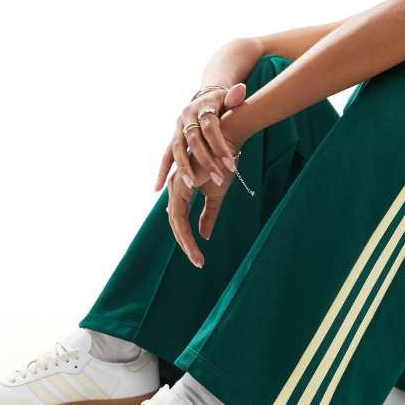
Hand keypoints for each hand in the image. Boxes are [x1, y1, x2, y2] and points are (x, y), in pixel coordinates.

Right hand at [155, 84, 245, 193]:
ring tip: (191, 187)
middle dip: (205, 161)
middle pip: (194, 141)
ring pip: (177, 150)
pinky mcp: (173, 139)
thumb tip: (240, 90)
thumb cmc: (222, 102)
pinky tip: (157, 188)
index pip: (210, 128)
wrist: (205, 97)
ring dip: (184, 169)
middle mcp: (186, 118)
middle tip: (219, 179)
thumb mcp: (230, 98)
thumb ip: (235, 97)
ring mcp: (177, 128)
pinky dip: (162, 172)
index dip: (220, 146)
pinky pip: (166, 156)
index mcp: (202, 108)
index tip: (231, 165)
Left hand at [167, 137, 240, 267]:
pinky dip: (190, 232)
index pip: (180, 221)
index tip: (199, 258)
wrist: (228, 141)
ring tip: (198, 259)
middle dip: (186, 246)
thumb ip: (209, 215)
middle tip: (198, 263)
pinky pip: (182, 214)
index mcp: (182, 190)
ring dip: (187, 244)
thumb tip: (204, 236)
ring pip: (177, 223)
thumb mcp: (217, 195)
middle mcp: (176, 188)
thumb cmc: (222, 164)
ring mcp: (177, 186)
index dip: (188, 240)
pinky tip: (199, 243)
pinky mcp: (183, 185)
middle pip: (176, 225)